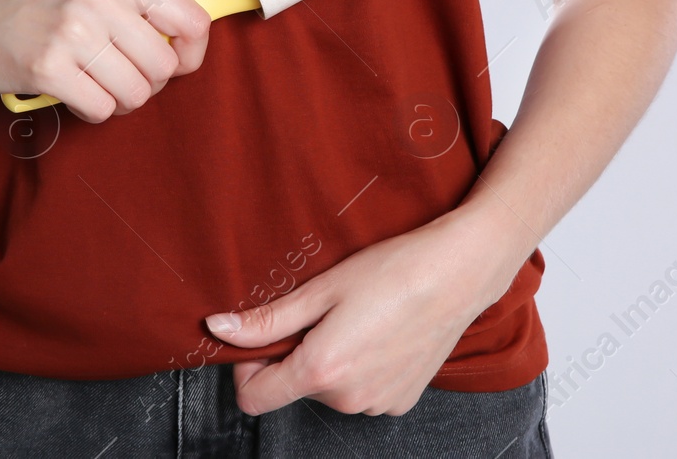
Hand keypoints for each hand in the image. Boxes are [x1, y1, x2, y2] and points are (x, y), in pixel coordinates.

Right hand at [0, 0, 215, 121]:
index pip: (191, 20)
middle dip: (148, 81)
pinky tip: (74, 90)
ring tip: (97, 82)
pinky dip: (92, 108)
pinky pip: (100, 108)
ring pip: (135, 92)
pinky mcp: (47, 69)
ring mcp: (71, 33)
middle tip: (122, 72)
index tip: (175, 58)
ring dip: (120, 98)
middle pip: (163, 66)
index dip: (192, 52)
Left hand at [205, 209, 524, 416]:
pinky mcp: (401, 402)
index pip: (253, 399)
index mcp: (320, 371)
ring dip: (331, 362)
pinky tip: (381, 333)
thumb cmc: (391, 271)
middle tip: (324, 311)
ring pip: (331, 390)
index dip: (247, 367)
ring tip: (358, 318)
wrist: (458, 273)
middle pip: (295, 388)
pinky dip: (361, 369)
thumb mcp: (321, 288)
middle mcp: (347, 400)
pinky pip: (363, 392)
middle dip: (297, 355)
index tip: (262, 337)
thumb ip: (267, 319)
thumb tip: (217, 329)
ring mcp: (377, 405)